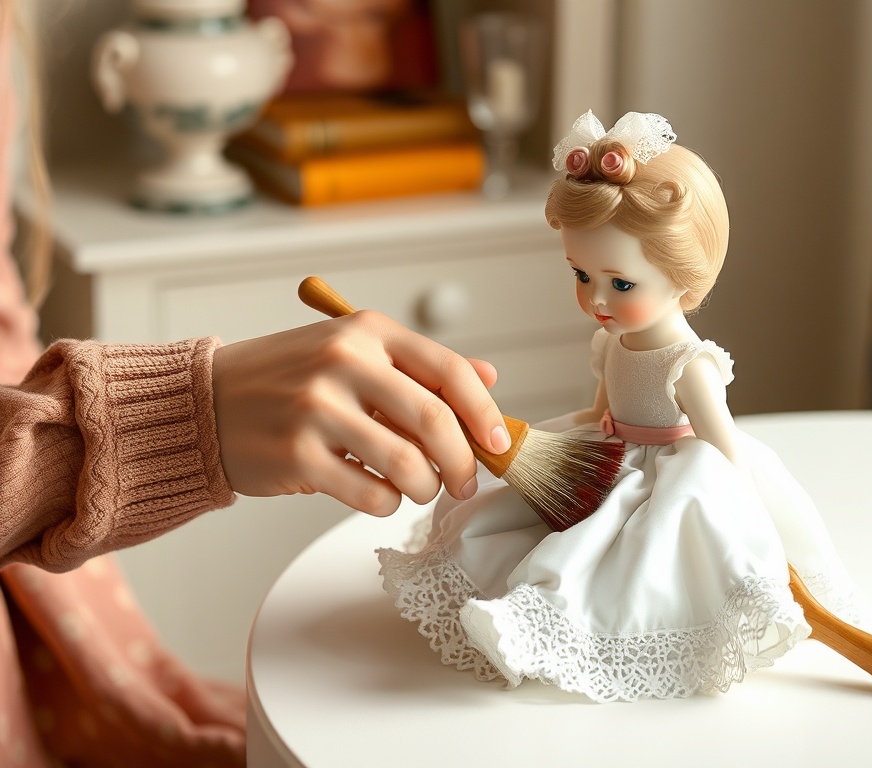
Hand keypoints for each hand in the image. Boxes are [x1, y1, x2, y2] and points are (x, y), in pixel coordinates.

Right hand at [211, 310, 510, 515]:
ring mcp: (317, 409)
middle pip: (436, 422)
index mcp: (366, 331)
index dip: (485, 415)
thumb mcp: (354, 353)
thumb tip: (489, 378)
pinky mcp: (296, 455)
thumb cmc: (291, 379)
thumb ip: (421, 367)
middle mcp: (343, 362)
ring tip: (418, 489)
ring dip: (426, 489)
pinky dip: (386, 503)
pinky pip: (371, 495)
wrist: (206, 400)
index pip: (449, 372)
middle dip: (464, 463)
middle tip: (466, 483)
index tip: (499, 444)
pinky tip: (377, 493)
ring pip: (408, 466)